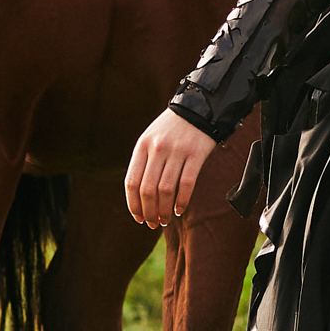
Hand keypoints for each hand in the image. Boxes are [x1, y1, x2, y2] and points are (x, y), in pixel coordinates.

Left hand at [126, 109, 218, 229]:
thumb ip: (144, 163)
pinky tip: (180, 210)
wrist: (197, 107)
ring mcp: (177, 151)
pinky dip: (182, 201)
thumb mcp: (151, 139)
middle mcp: (157, 149)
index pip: (132, 182)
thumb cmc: (172, 129)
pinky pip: (186, 184)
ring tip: (166, 220)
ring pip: (166, 190)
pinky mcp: (196, 154)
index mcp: (142, 146)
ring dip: (164, 211)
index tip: (138, 217)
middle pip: (148, 190)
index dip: (133, 204)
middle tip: (152, 223)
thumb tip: (140, 198)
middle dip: (148, 212)